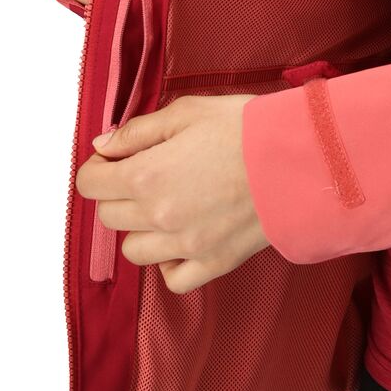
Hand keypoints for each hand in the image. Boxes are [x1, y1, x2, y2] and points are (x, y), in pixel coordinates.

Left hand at [74, 94, 271, 292]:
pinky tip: (183, 240)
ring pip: (134, 250)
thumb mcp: (187, 111)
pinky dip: (170, 264)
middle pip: (109, 216)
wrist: (301, 158)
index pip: (89, 184)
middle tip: (148, 175)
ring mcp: (184, 246)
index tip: (115, 159)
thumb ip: (137, 131)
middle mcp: (158, 216)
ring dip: (141, 229)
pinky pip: (171, 279)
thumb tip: (103, 145)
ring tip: (168, 207)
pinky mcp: (212, 263)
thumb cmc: (248, 129)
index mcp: (145, 175)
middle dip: (119, 194)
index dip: (99, 167)